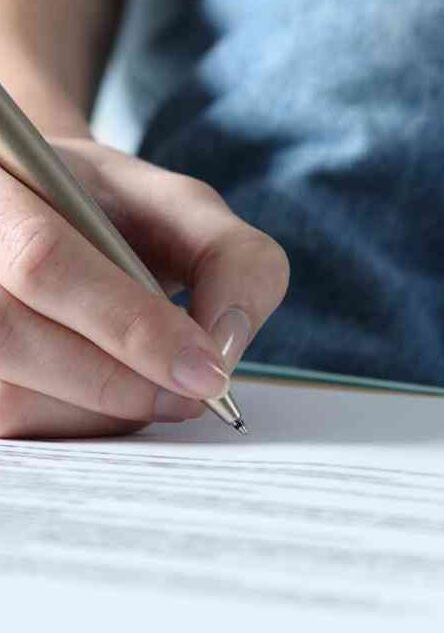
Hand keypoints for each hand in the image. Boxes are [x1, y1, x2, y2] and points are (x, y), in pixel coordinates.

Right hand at [0, 132, 288, 438]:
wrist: (45, 218)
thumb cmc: (115, 213)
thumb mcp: (183, 208)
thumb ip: (232, 258)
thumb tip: (225, 345)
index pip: (45, 260)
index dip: (129, 325)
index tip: (207, 371)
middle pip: (11, 335)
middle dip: (119, 380)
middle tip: (192, 394)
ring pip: (7, 396)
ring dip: (95, 411)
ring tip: (152, 388)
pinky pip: (6, 423)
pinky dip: (69, 423)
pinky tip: (105, 398)